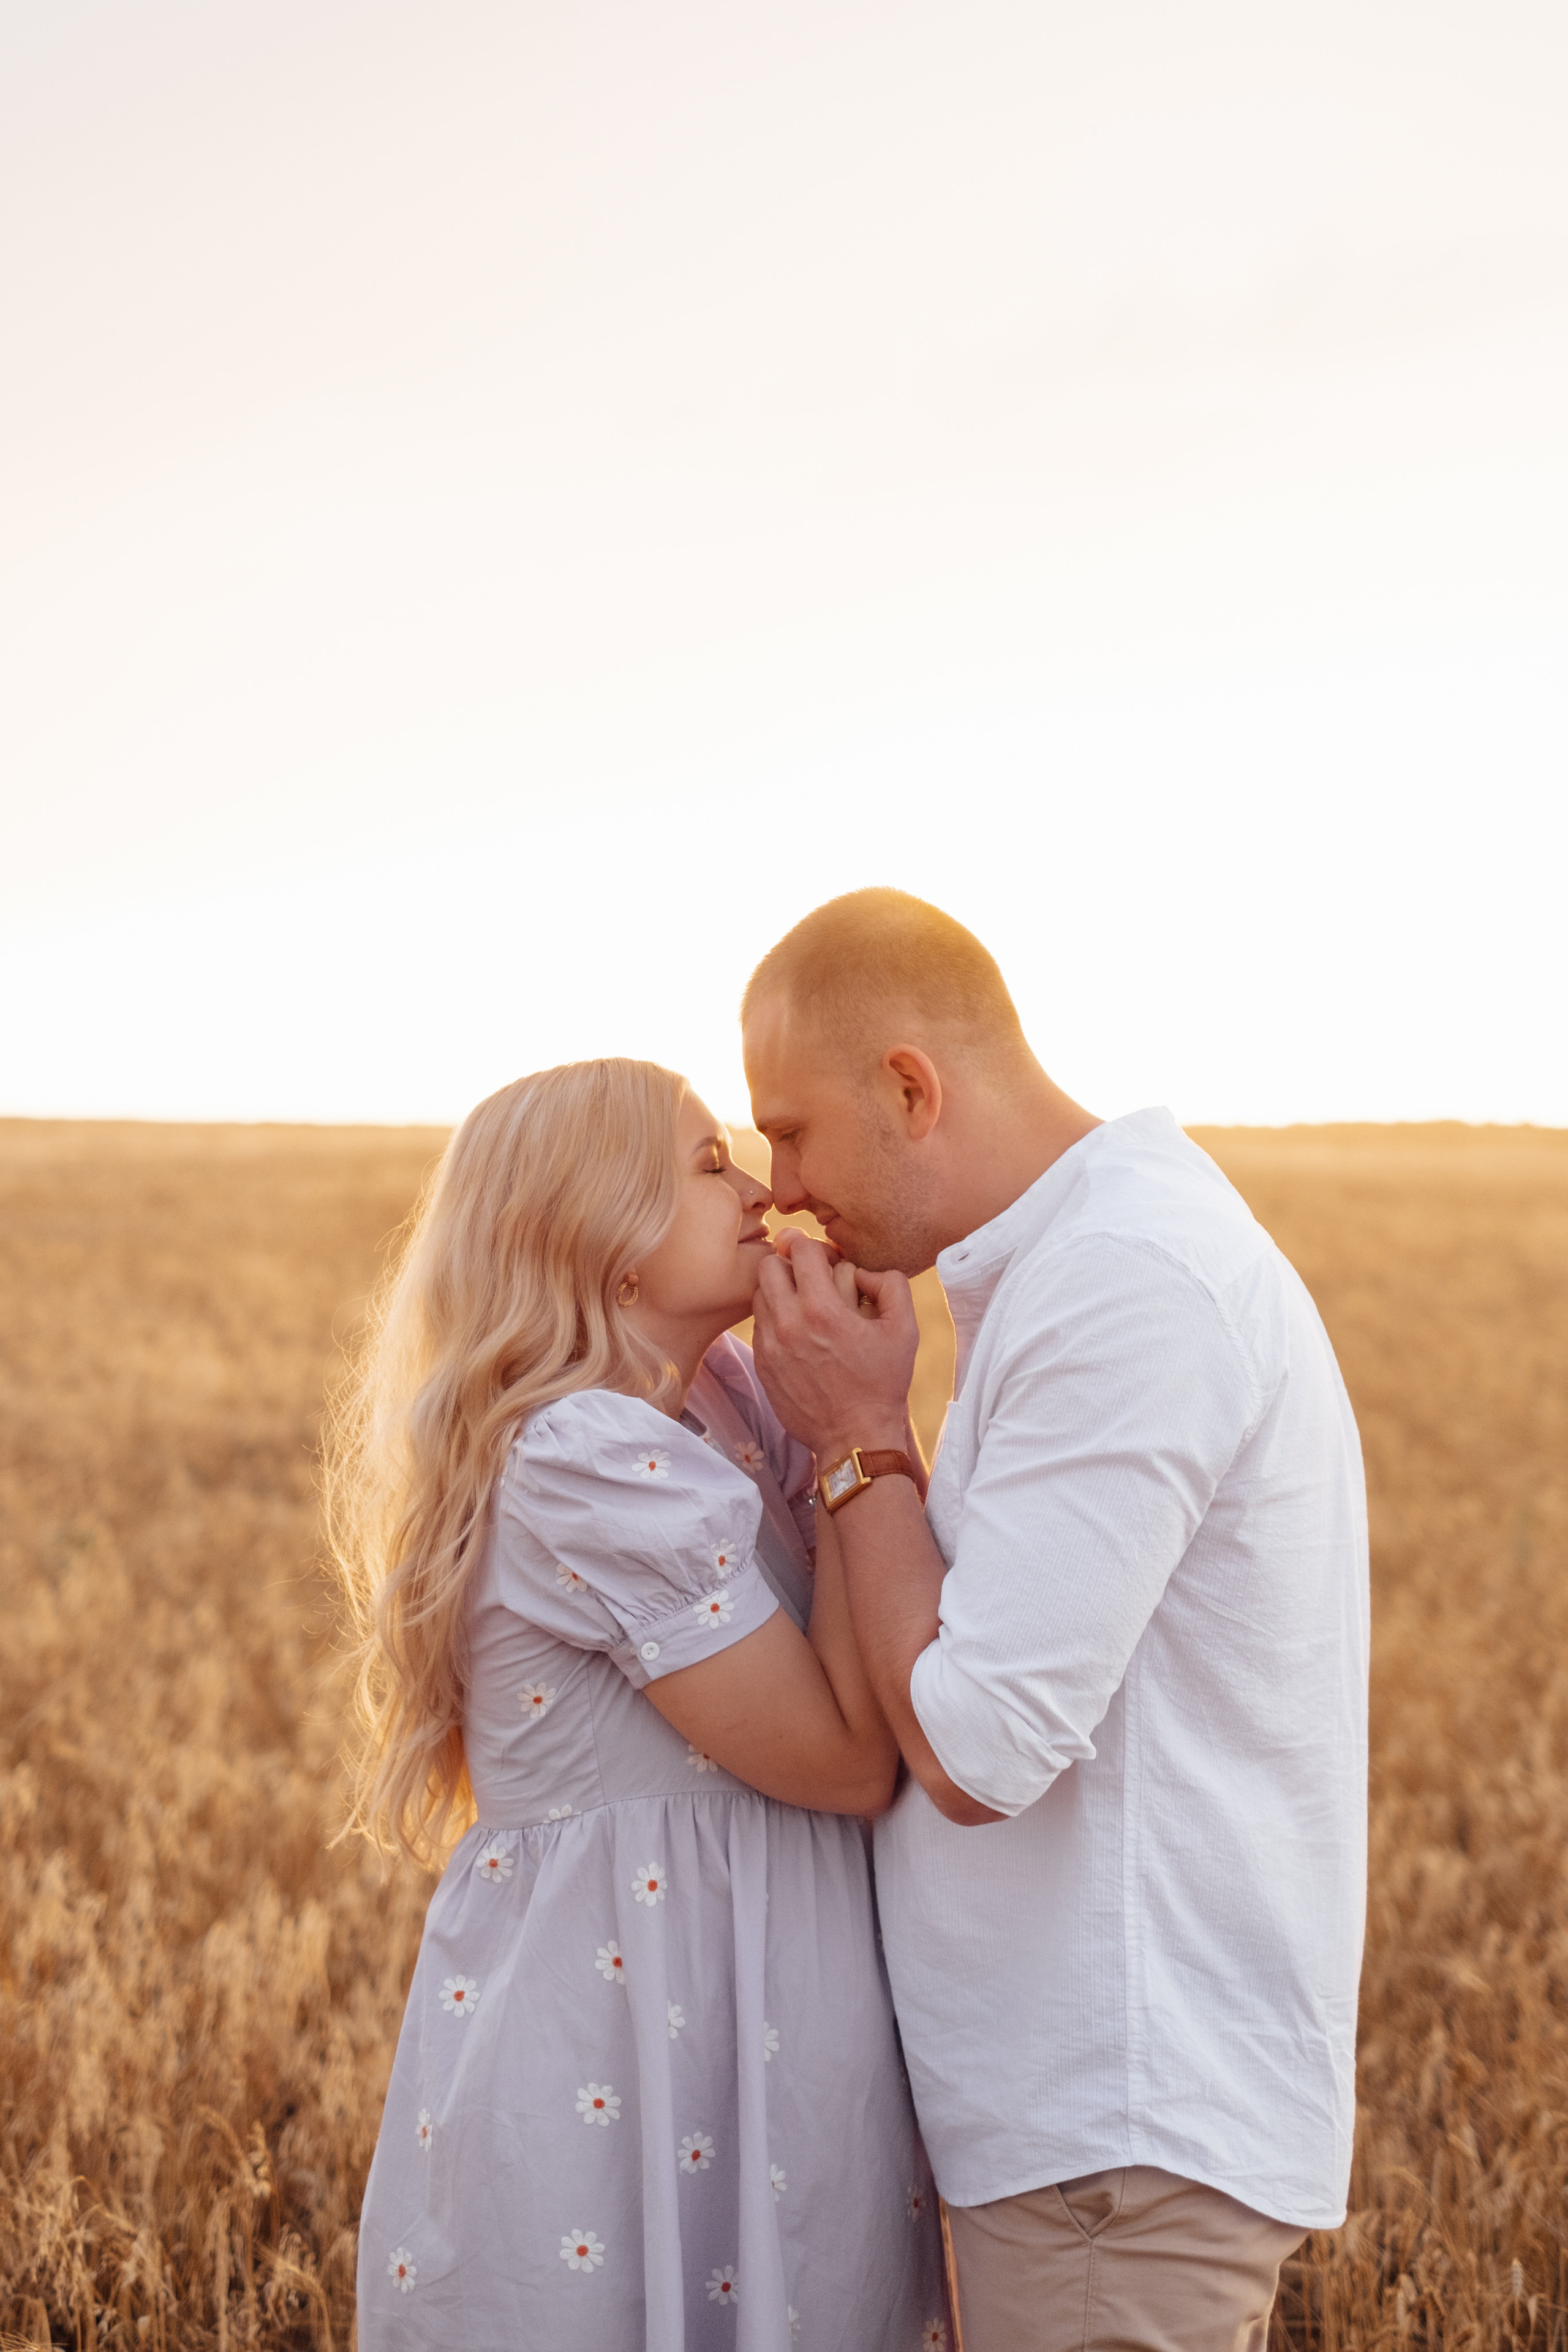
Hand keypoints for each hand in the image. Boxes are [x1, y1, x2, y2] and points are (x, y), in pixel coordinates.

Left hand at [750, 1233, 919, 1458]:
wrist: (855, 1436)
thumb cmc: (882, 1384)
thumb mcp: (905, 1330)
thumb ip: (891, 1285)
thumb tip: (863, 1270)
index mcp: (822, 1310)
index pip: (801, 1249)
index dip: (817, 1248)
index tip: (829, 1264)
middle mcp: (788, 1324)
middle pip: (769, 1265)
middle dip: (791, 1265)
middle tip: (812, 1280)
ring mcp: (770, 1346)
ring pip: (759, 1294)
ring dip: (780, 1292)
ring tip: (805, 1307)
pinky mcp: (762, 1364)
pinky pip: (759, 1324)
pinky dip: (775, 1320)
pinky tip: (799, 1334)